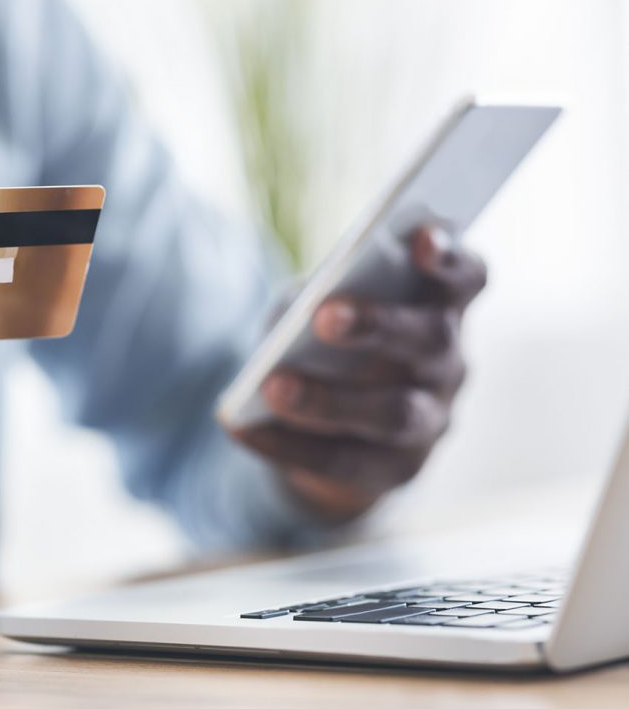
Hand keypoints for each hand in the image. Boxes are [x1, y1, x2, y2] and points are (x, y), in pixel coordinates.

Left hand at [234, 227, 486, 522]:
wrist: (325, 427)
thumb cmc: (323, 342)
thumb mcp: (314, 308)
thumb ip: (316, 299)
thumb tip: (298, 318)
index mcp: (439, 307)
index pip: (466, 276)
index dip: (450, 258)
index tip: (424, 237)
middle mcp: (448, 364)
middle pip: (430, 340)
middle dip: (378, 325)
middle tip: (325, 315)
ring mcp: (430, 421)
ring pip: (394, 413)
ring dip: (330, 399)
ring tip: (273, 387)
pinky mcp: (396, 471)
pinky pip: (344, 461)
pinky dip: (287, 443)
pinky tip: (242, 428)